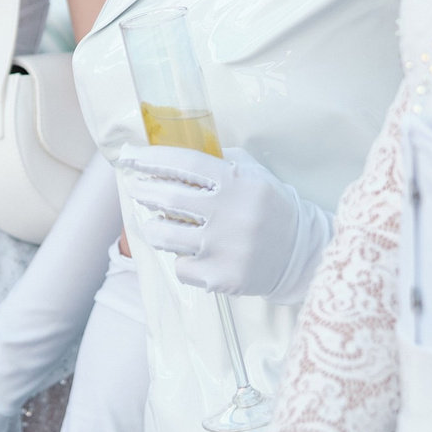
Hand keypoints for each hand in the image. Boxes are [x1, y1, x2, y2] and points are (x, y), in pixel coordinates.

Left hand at [120, 143, 329, 301]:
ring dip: (152, 227)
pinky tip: (192, 254)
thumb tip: (176, 153)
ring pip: (164, 236)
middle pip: (168, 198)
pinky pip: (181, 267)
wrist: (301, 254)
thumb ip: (221, 162)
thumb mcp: (255, 175)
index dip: (152, 159)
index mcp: (237, 182)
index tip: (130, 157)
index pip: (184, 164)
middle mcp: (230, 213)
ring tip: (154, 223)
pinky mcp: (221, 277)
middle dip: (142, 190)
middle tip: (134, 188)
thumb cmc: (271, 209)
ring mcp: (224, 248)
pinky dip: (181, 260)